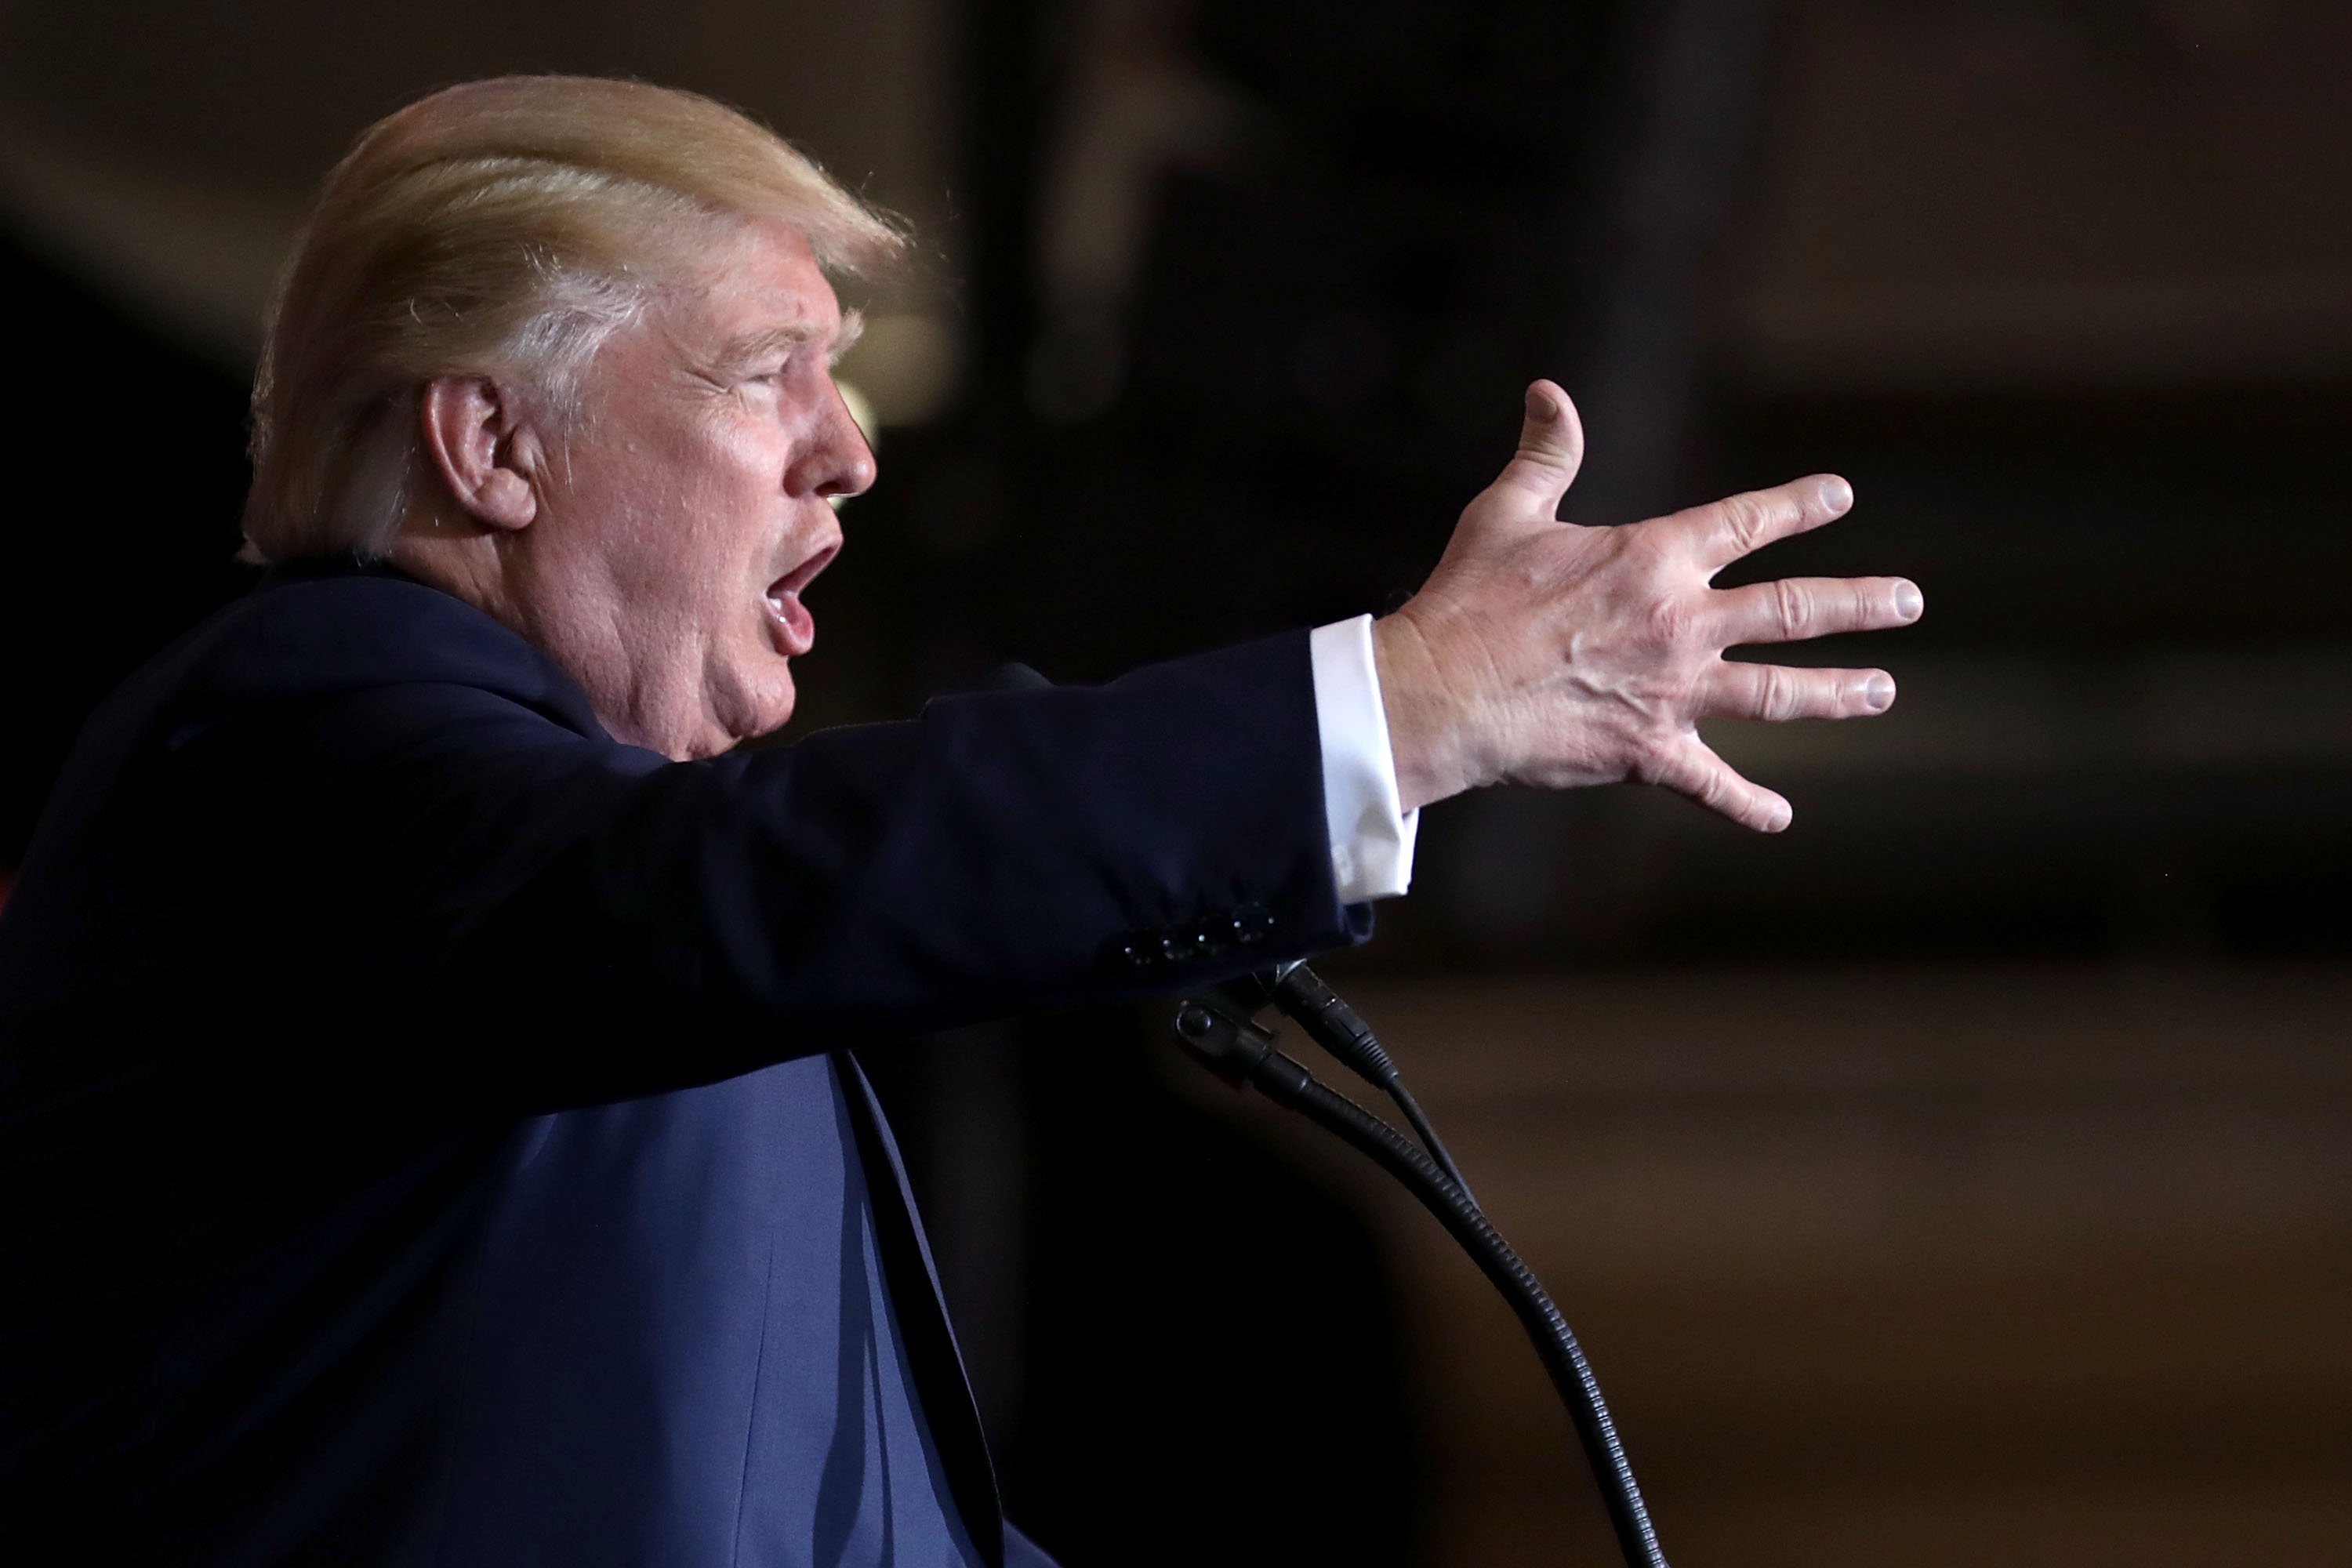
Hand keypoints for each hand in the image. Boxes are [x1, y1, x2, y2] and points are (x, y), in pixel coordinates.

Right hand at [1372, 380, 1921, 828]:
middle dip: (1860, 602)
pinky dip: (1746, 804)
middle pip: (1793, 609)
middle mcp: (1681, 622)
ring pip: (1778, 692)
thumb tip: (1549, 392)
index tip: (1840, 496)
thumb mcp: (1507, 512)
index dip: (1797, 505)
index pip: (1745, 522)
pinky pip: (1711, 784)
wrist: (1443, 693)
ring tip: (1883, 692)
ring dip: (1837, 693)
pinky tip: (1780, 817)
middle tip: (1909, 600)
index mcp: (1653, 558)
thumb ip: (1546, 454)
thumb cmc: (1469, 599)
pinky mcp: (1649, 752)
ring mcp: (1673, 692)